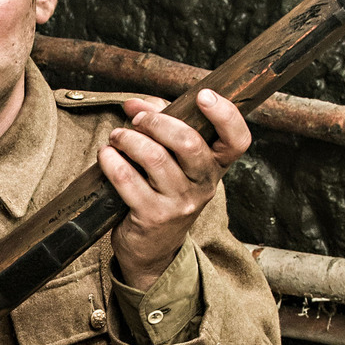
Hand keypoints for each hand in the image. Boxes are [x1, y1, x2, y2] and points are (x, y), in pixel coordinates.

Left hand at [102, 88, 251, 291]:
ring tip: (117, 137)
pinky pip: (128, 179)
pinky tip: (107, 156)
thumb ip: (159, 123)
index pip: (237, 140)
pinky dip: (111, 161)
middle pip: (189, 143)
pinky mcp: (152, 216)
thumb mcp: (172, 160)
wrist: (153, 248)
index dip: (225, 114)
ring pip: (155, 158)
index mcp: (215, 166)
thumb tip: (135, 104)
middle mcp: (203, 185)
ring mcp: (180, 203)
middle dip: (156, 122)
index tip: (203, 96)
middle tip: (137, 119)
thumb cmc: (161, 193)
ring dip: (129, 139)